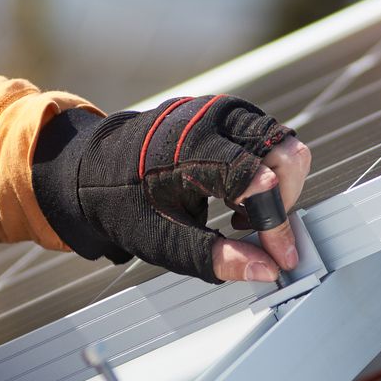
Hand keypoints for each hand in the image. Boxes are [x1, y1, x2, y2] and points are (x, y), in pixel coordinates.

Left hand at [31, 97, 313, 284]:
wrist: (95, 167)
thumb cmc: (125, 204)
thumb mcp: (163, 241)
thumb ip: (216, 257)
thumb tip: (266, 270)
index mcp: (191, 148)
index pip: (258, 181)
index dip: (276, 224)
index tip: (280, 258)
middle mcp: (213, 118)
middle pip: (286, 153)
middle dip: (283, 199)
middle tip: (253, 230)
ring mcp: (223, 109)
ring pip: (284, 144)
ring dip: (277, 185)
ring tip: (239, 214)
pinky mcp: (230, 113)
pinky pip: (270, 140)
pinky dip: (267, 172)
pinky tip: (235, 198)